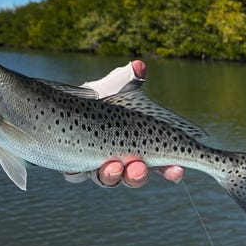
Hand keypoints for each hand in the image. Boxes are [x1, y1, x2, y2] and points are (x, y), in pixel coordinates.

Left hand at [64, 60, 183, 186]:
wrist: (67, 101)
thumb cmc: (101, 96)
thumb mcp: (115, 87)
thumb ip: (128, 80)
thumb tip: (138, 66)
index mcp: (140, 145)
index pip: (162, 164)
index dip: (171, 170)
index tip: (177, 169)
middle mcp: (121, 159)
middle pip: (134, 176)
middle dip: (139, 175)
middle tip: (139, 167)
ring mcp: (97, 164)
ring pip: (107, 179)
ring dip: (113, 176)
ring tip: (114, 166)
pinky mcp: (74, 164)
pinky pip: (76, 175)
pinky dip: (79, 173)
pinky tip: (79, 167)